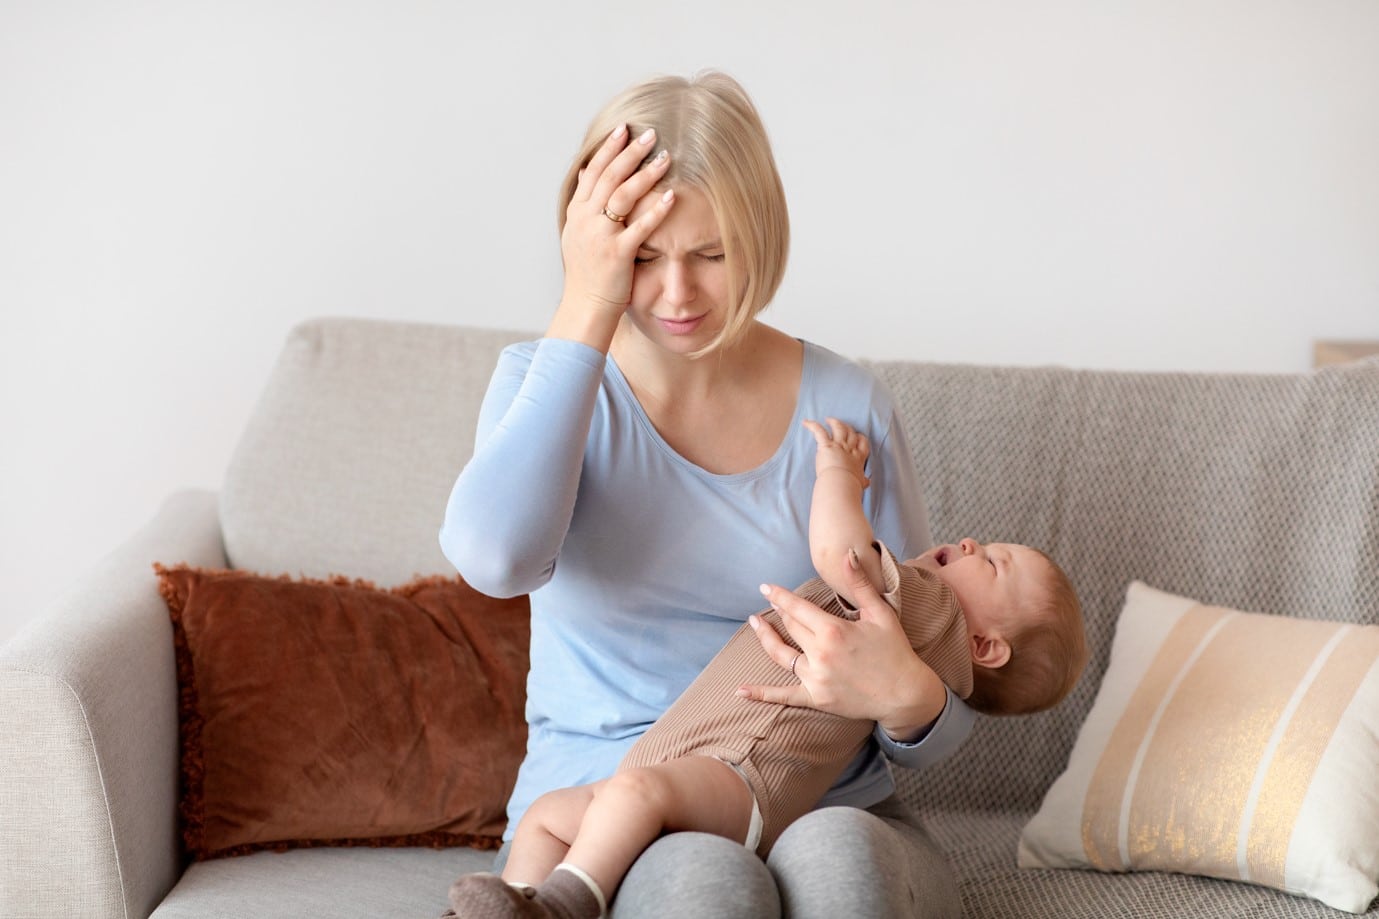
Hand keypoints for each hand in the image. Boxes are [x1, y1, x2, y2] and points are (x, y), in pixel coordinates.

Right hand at [557, 124, 674, 329]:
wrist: (586, 307)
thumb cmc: (587, 272)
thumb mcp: (578, 233)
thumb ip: (584, 201)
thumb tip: (586, 170)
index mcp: (577, 213)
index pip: (593, 172)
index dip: (608, 148)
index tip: (623, 129)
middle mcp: (585, 220)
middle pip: (608, 177)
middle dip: (629, 152)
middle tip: (650, 133)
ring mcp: (600, 236)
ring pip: (622, 195)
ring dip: (645, 174)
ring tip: (665, 157)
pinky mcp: (617, 254)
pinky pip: (640, 227)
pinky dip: (656, 209)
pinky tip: (672, 195)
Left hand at [738, 551, 946, 740]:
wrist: (905, 694)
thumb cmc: (894, 650)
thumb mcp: (880, 613)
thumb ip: (859, 583)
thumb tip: (847, 553)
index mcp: (833, 631)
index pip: (797, 608)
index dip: (779, 596)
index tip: (765, 587)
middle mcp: (820, 654)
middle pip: (790, 628)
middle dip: (779, 613)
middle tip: (770, 603)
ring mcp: (816, 679)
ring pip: (781, 655)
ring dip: (765, 638)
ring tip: (755, 624)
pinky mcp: (816, 699)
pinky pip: (783, 696)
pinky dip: (761, 694)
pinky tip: (740, 690)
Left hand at [802, 417, 869, 487]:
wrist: (842, 484)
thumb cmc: (850, 486)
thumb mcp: (860, 483)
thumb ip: (863, 480)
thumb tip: (867, 482)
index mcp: (858, 457)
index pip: (862, 442)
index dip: (860, 437)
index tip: (857, 436)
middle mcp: (849, 448)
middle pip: (851, 432)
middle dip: (847, 427)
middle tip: (842, 425)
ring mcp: (838, 445)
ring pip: (838, 427)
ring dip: (833, 422)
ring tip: (828, 420)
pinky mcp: (826, 445)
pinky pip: (819, 431)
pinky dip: (812, 425)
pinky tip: (805, 422)